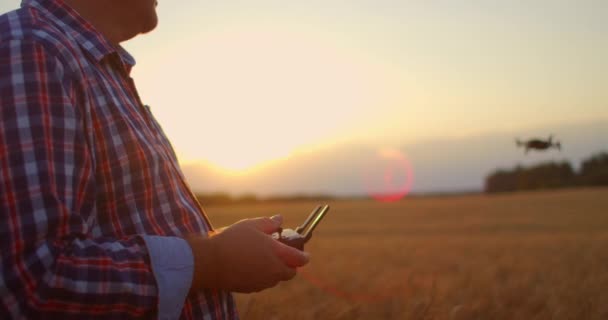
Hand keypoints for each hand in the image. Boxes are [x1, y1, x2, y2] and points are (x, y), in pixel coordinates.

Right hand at [186, 215, 309, 292]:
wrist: (210, 262)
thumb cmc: (232, 241)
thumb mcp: (251, 225)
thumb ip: (269, 223)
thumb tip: (280, 219)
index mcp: (277, 253)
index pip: (300, 259)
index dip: (304, 255)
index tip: (304, 253)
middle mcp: (273, 270)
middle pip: (290, 273)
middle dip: (290, 265)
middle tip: (282, 255)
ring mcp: (262, 282)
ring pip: (276, 278)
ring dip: (275, 270)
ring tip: (263, 258)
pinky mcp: (251, 288)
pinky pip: (263, 283)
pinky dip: (262, 276)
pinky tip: (251, 265)